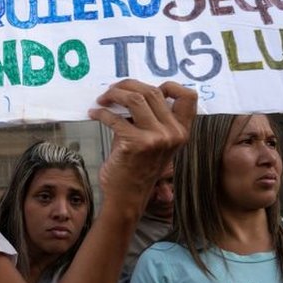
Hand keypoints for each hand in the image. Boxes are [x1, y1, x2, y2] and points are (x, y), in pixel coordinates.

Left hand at [90, 80, 196, 206]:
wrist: (127, 196)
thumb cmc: (136, 168)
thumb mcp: (152, 141)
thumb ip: (148, 118)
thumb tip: (129, 92)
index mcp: (181, 131)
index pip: (188, 97)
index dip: (168, 85)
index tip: (143, 87)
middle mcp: (173, 133)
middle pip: (152, 91)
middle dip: (127, 86)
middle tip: (110, 90)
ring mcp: (157, 138)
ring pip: (135, 98)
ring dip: (114, 95)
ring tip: (102, 99)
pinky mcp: (137, 144)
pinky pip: (115, 118)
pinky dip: (101, 113)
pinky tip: (94, 114)